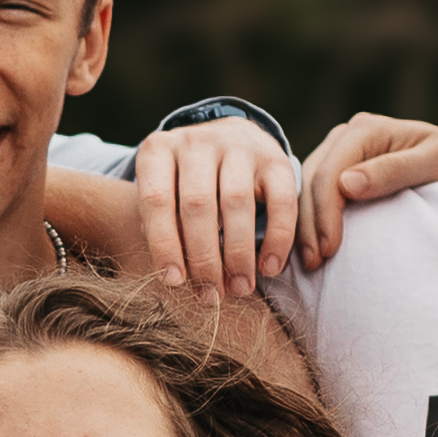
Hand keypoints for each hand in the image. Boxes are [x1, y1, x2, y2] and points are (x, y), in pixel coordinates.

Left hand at [129, 120, 304, 292]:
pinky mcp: (275, 157)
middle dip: (204, 258)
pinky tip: (270, 268)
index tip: (174, 282)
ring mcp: (237, 145)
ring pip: (236, 202)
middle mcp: (197, 141)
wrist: (230, 140)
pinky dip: (277, 239)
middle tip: (210, 296)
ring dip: (238, 254)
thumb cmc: (185, 184)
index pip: (157, 200)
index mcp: (158, 150)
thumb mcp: (164, 194)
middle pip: (197, 204)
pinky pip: (281, 201)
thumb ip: (161, 226)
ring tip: (239, 288)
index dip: (165, 245)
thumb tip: (173, 272)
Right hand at [302, 111, 437, 265]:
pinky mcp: (338, 174)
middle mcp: (347, 136)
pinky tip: (312, 248)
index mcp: (366, 129)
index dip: (325, 212)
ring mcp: (339, 154)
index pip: (331, 172)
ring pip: (305, 190)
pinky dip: (309, 223)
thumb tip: (346, 183)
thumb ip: (395, 170)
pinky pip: (313, 197)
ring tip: (310, 262)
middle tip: (313, 264)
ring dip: (304, 227)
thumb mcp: (436, 162)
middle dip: (308, 224)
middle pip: (312, 181)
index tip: (329, 251)